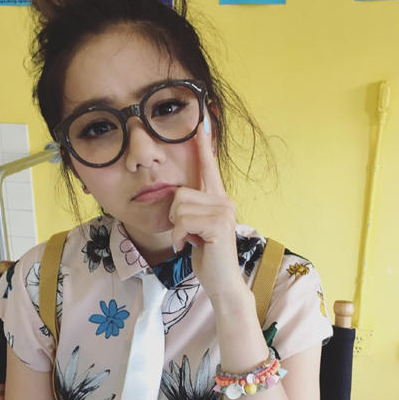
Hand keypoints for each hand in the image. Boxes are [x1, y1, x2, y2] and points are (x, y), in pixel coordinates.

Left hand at [169, 114, 245, 302]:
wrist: (222, 282)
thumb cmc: (207, 255)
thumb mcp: (195, 227)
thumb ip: (190, 209)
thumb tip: (176, 197)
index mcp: (217, 198)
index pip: (209, 165)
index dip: (204, 143)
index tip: (203, 117)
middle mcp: (224, 199)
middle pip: (180, 192)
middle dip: (174, 216)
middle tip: (187, 233)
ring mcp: (224, 210)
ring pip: (179, 206)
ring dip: (177, 229)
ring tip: (190, 240)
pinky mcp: (218, 224)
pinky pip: (182, 221)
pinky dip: (179, 237)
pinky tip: (189, 246)